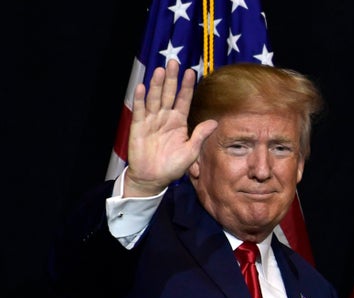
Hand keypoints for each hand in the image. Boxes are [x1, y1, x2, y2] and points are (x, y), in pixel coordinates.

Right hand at [124, 60, 217, 196]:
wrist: (153, 178)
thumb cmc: (173, 166)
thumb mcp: (191, 152)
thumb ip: (200, 135)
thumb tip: (215, 122)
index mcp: (179, 122)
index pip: (184, 100)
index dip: (187, 87)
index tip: (192, 72)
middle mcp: (165, 117)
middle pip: (169, 94)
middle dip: (172, 79)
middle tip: (174, 63)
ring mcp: (151, 120)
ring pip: (155, 98)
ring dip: (157, 85)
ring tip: (161, 71)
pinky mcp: (138, 126)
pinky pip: (140, 110)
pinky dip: (140, 99)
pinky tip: (142, 87)